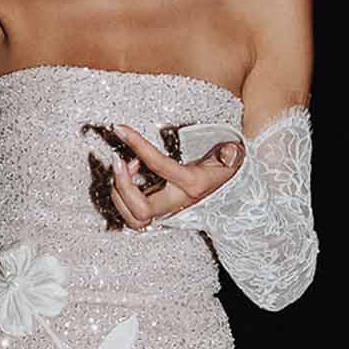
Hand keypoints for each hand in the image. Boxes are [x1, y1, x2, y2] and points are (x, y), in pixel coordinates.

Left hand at [108, 123, 244, 230]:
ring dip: (120, 194)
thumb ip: (231, 154)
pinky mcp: (159, 213)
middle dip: (122, 185)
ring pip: (134, 219)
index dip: (138, 145)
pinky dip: (122, 200)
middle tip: (117, 160)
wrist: (227, 189)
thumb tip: (230, 153)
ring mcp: (167, 211)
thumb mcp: (231, 158)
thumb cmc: (223, 169)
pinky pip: (134, 218)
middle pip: (142, 209)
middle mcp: (177, 201)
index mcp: (192, 184)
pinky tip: (129, 179)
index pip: (160, 165)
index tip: (121, 129)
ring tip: (125, 168)